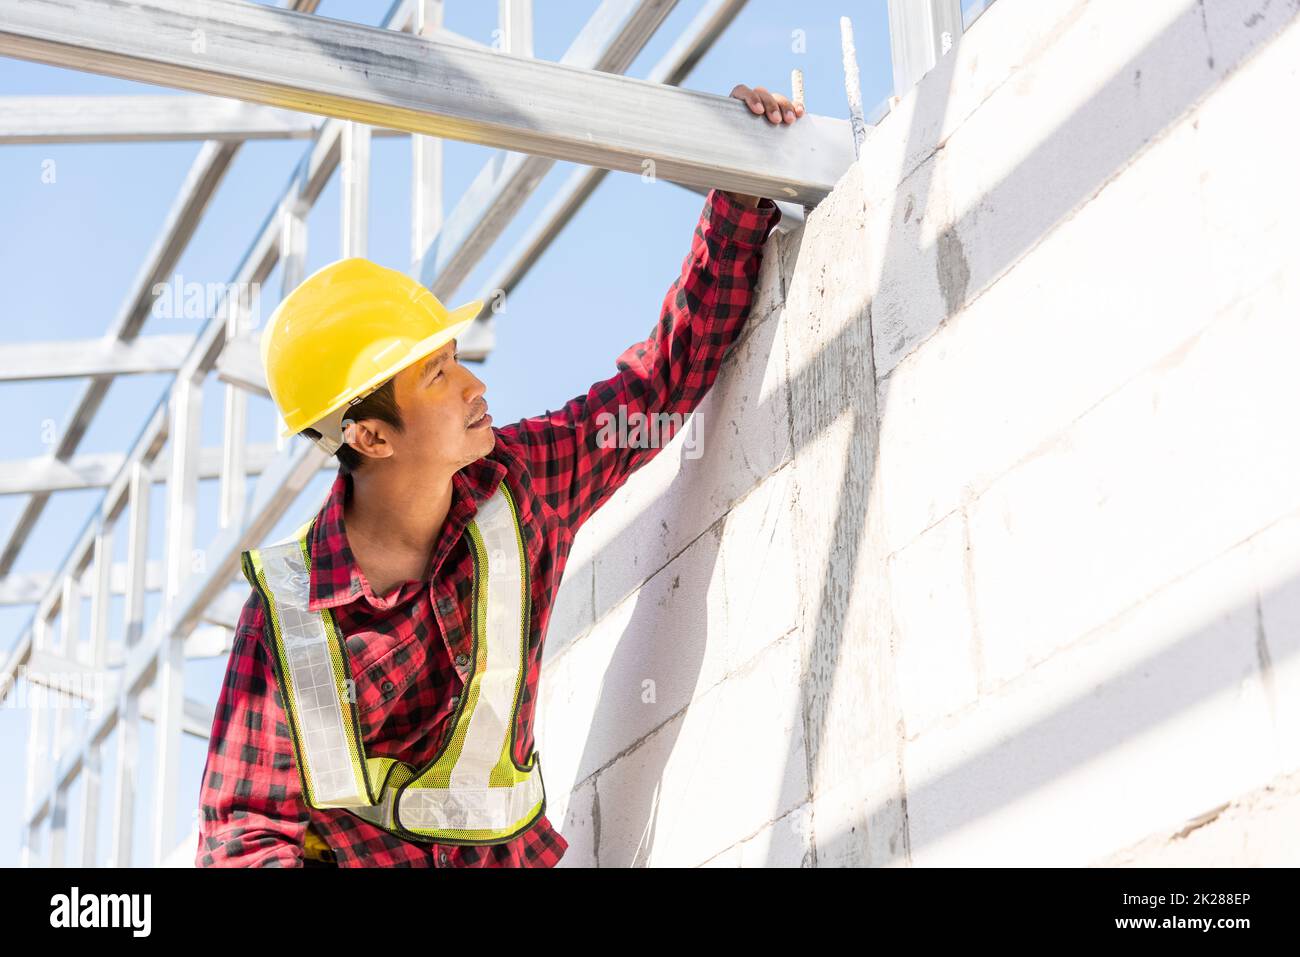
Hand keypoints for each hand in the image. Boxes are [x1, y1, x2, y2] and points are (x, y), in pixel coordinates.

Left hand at [724, 83, 804, 207]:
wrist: (746, 170)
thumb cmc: (732, 163)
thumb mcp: (726, 158)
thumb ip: (723, 154)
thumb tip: (711, 160)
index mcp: (734, 109)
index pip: (741, 92)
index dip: (750, 98)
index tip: (757, 112)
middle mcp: (751, 106)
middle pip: (762, 94)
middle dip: (771, 105)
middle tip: (775, 121)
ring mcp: (767, 110)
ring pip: (777, 99)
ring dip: (785, 107)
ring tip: (790, 121)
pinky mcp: (781, 117)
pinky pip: (790, 107)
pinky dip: (795, 108)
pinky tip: (800, 113)